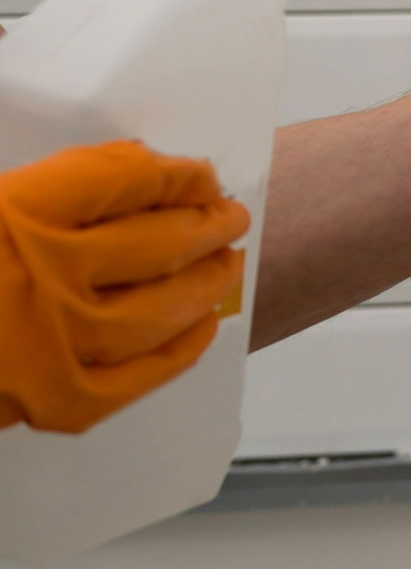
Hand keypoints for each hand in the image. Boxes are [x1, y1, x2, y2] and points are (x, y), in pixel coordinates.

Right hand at [0, 141, 247, 433]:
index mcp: (16, 212)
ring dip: (204, 284)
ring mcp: (53, 341)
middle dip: (206, 225)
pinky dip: (177, 352)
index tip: (198, 174)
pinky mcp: (52, 400)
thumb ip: (46, 185)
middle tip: (230, 217)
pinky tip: (199, 331)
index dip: (175, 174)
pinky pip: (137, 376)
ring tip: (226, 266)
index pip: (128, 177)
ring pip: (161, 307)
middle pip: (158, 239)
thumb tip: (126, 168)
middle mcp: (44, 272)